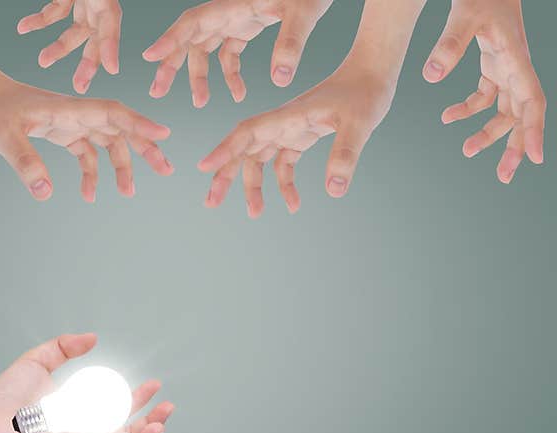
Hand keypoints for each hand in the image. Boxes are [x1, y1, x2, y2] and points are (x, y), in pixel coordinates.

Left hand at [0, 73, 172, 200]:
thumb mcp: (3, 136)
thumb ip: (25, 162)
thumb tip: (46, 192)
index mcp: (69, 109)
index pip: (112, 112)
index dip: (139, 123)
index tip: (162, 135)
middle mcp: (75, 114)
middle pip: (119, 127)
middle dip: (144, 147)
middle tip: (166, 169)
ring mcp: (70, 123)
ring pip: (107, 141)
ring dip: (121, 165)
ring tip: (127, 192)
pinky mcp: (61, 132)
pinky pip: (86, 152)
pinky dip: (91, 172)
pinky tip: (88, 194)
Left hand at [0, 334, 173, 432]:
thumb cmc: (6, 395)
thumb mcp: (41, 359)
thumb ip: (65, 347)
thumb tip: (92, 337)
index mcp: (82, 413)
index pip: (120, 410)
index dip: (141, 400)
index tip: (156, 385)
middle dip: (153, 425)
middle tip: (168, 408)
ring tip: (158, 426)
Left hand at [18, 0, 122, 93]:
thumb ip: (103, 13)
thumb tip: (102, 33)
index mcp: (107, 5)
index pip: (110, 32)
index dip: (111, 50)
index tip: (112, 70)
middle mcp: (97, 9)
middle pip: (94, 42)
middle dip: (87, 65)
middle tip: (80, 87)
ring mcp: (82, 4)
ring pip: (72, 34)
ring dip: (58, 50)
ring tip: (43, 62)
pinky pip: (52, 14)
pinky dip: (37, 23)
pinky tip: (22, 29)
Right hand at [143, 0, 332, 105]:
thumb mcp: (304, 12)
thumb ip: (290, 44)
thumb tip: (279, 80)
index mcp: (232, 5)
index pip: (192, 22)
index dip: (169, 40)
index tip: (149, 57)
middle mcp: (228, 12)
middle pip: (189, 38)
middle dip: (171, 65)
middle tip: (157, 92)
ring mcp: (236, 19)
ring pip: (205, 49)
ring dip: (200, 76)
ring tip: (201, 103)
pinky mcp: (248, 27)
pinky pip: (229, 54)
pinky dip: (230, 75)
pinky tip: (239, 94)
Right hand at [198, 62, 395, 216]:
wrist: (372, 75)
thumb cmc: (364, 93)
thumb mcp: (359, 124)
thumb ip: (345, 154)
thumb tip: (334, 191)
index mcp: (287, 115)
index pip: (247, 132)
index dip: (224, 150)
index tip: (205, 168)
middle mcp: (281, 123)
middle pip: (244, 149)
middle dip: (225, 174)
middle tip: (211, 202)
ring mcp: (288, 131)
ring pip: (259, 160)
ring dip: (253, 186)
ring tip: (254, 213)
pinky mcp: (299, 137)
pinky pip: (283, 165)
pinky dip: (284, 185)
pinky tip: (294, 205)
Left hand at [423, 0, 545, 182]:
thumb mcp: (464, 16)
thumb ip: (448, 46)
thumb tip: (431, 75)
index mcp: (516, 60)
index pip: (532, 102)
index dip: (533, 130)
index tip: (533, 158)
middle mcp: (516, 68)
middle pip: (522, 115)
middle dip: (515, 145)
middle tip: (504, 175)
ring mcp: (506, 69)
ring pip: (504, 110)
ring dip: (489, 132)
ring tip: (468, 150)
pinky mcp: (493, 66)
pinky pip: (486, 96)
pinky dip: (469, 110)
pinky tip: (446, 118)